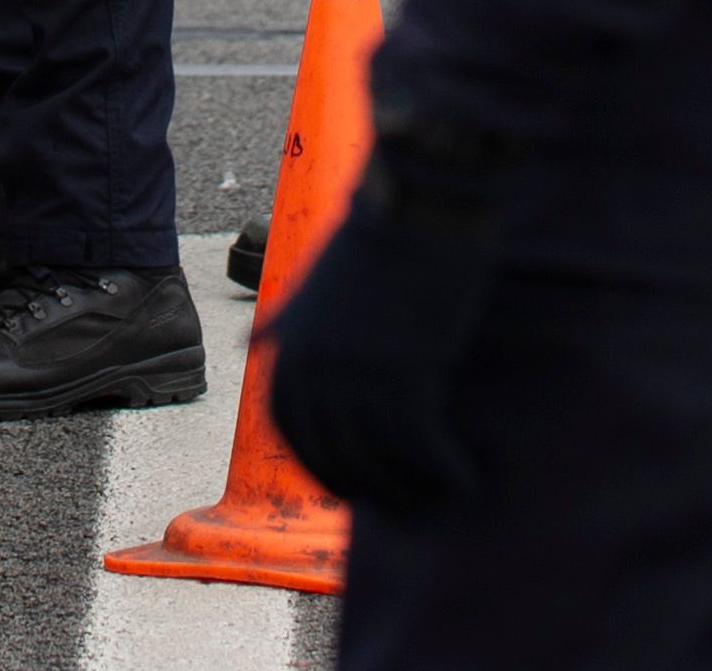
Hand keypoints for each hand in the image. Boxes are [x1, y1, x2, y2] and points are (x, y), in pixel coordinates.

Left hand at [261, 166, 503, 516]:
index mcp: (288, 350)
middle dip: (367, 487)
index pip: (293, 432)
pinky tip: (461, 479)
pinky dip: (439, 471)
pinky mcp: (407, 375)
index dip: (323, 467)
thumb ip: (286, 322)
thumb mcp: (313, 285)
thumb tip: (250, 342)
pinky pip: (419, 447)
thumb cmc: (374, 241)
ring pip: (377, 460)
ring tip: (436, 497)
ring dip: (406, 489)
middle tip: (401, 504)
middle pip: (335, 456)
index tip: (352, 487)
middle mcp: (315, 372)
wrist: (418, 206)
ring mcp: (359, 377)